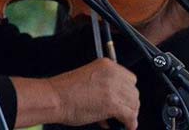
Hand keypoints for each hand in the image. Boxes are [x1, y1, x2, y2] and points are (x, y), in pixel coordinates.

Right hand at [12, 58, 138, 128]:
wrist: (54, 98)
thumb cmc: (65, 90)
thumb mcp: (88, 77)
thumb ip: (105, 84)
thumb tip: (117, 100)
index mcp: (107, 65)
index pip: (130, 78)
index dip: (127, 92)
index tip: (123, 100)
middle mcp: (113, 74)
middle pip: (134, 92)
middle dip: (129, 104)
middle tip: (120, 113)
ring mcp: (113, 89)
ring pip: (134, 105)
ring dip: (129, 114)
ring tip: (118, 121)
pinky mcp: (112, 104)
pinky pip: (130, 116)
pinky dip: (129, 124)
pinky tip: (125, 127)